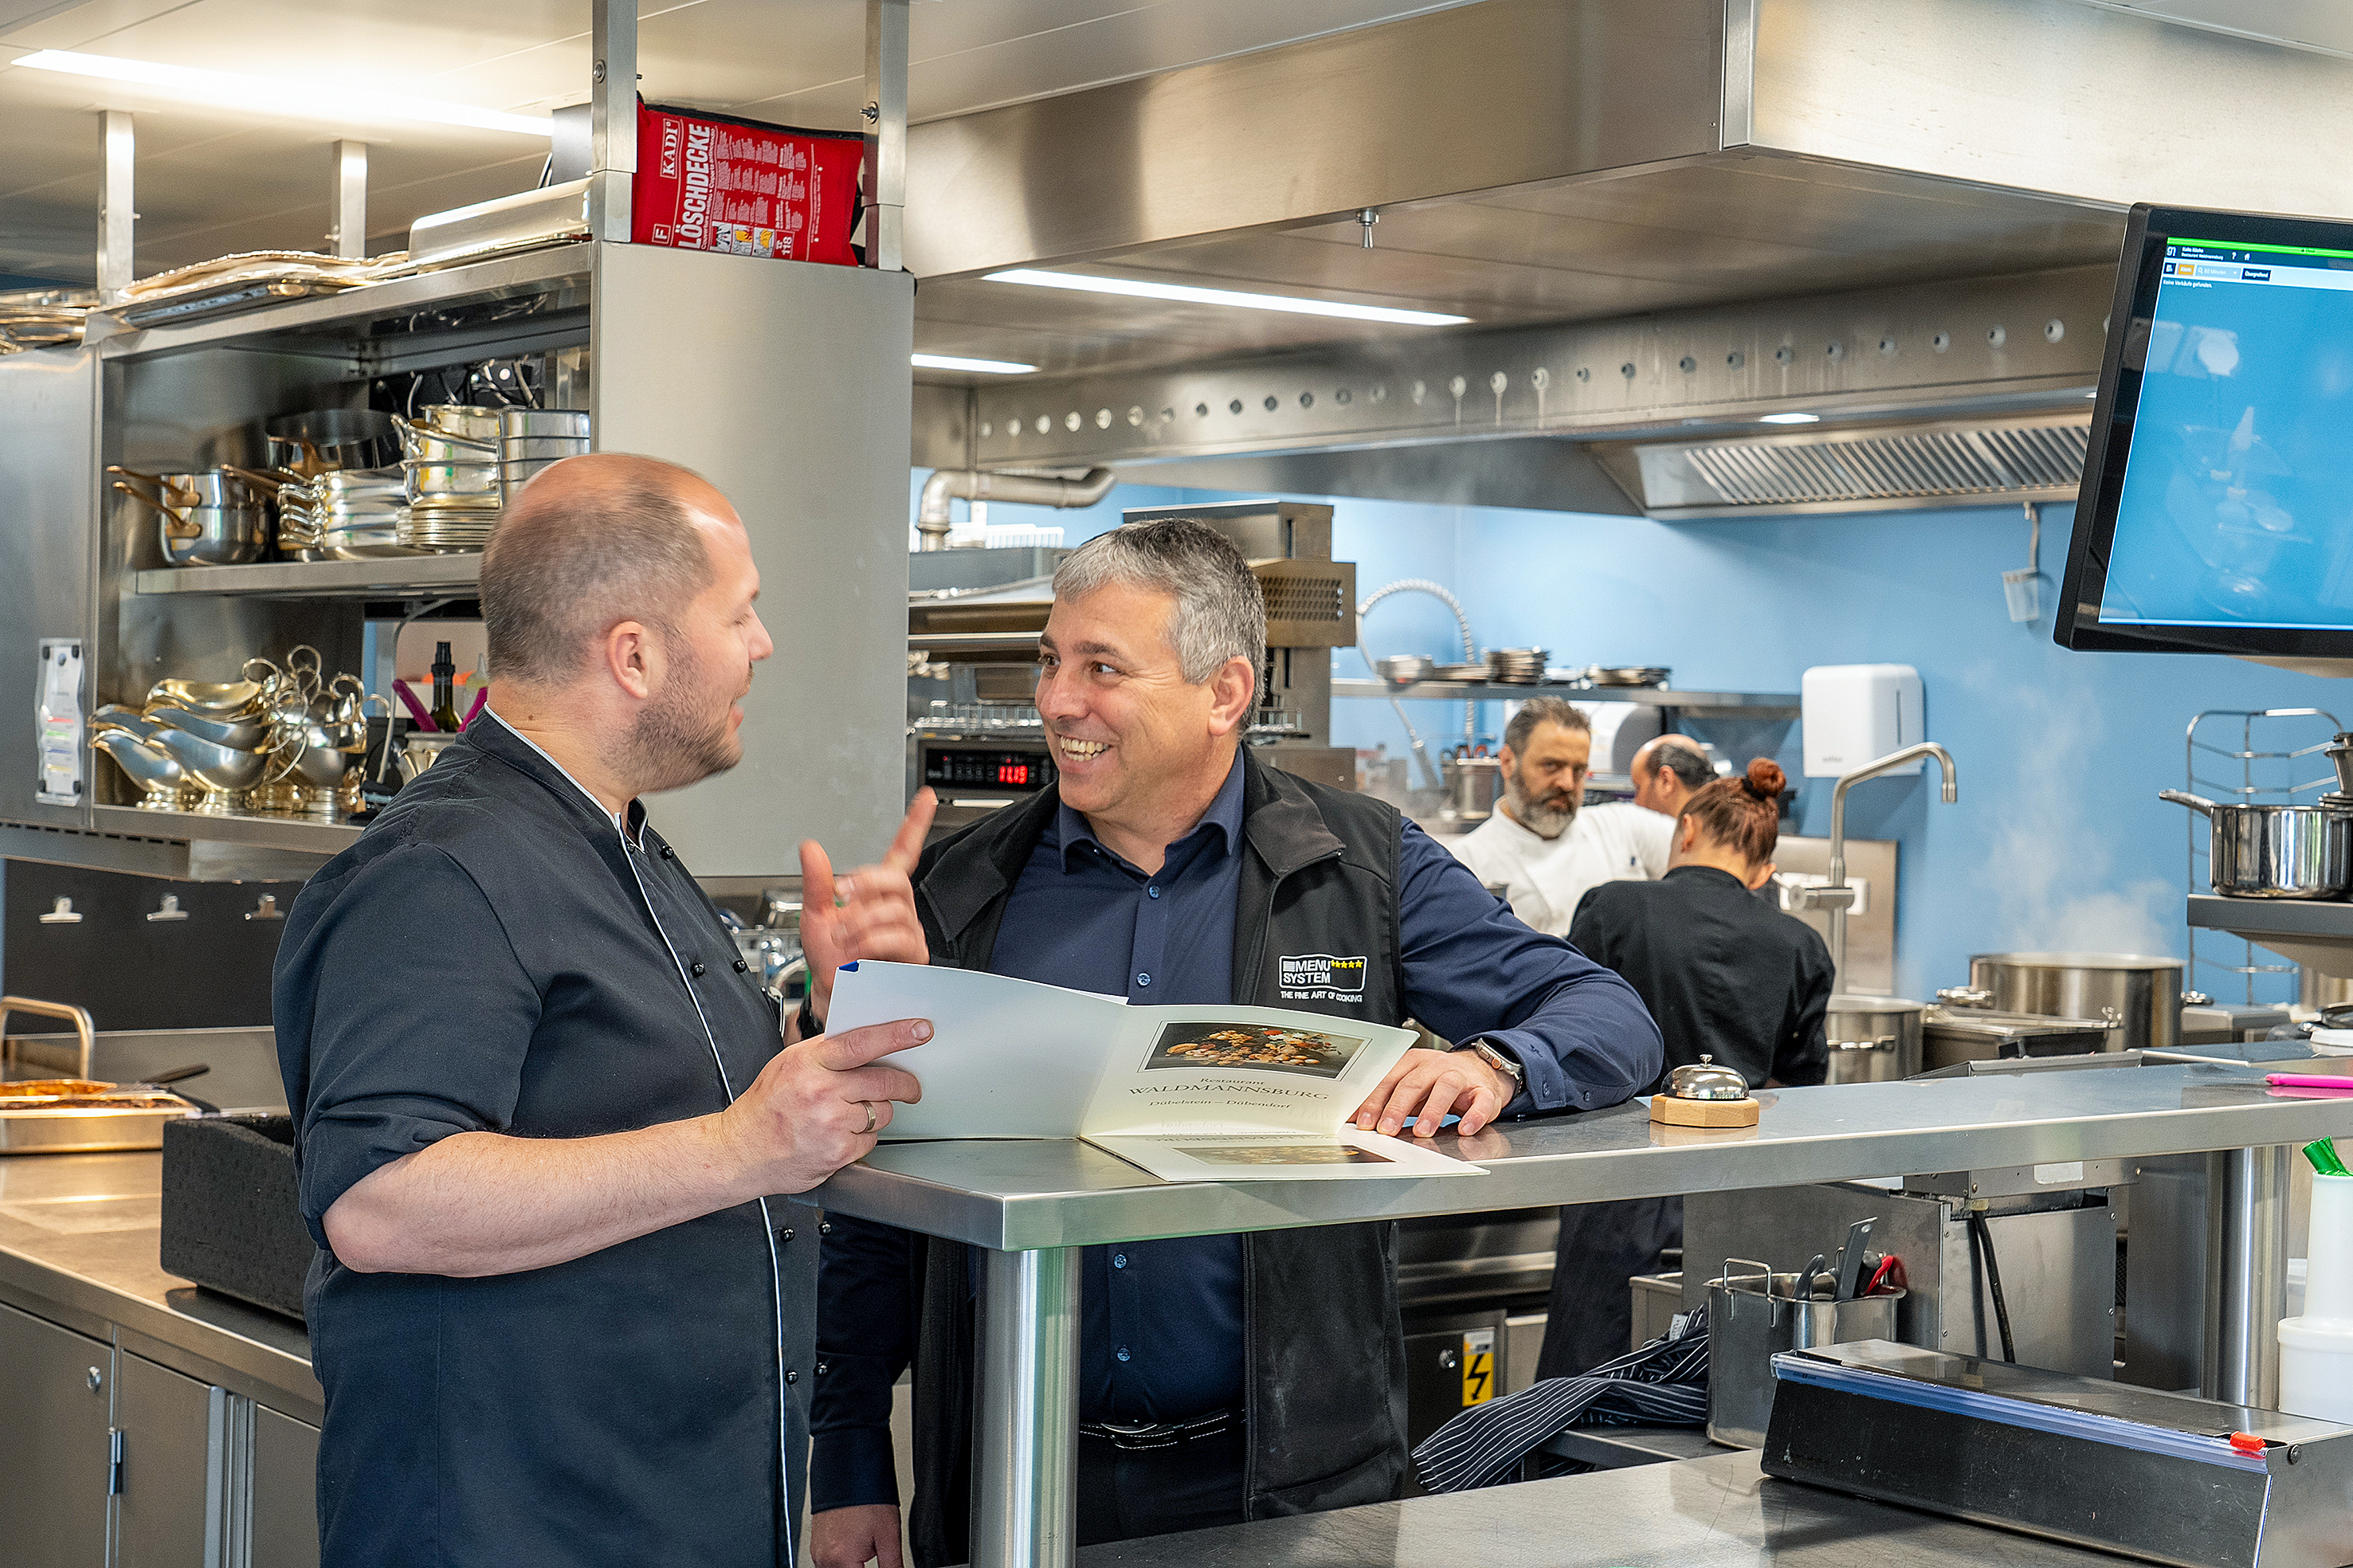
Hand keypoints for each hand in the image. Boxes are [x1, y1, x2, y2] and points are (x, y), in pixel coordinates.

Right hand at [718, 1017, 927, 1194]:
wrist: (741, 1150)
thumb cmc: (766, 1106)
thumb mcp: (789, 1063)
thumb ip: (827, 1052)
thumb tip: (868, 1042)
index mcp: (809, 1062)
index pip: (862, 1042)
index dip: (896, 1034)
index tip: (920, 1030)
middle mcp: (821, 1091)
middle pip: (884, 1081)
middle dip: (906, 1084)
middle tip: (911, 1087)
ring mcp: (831, 1123)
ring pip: (882, 1111)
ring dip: (876, 1112)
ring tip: (850, 1114)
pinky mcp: (838, 1152)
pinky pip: (871, 1138)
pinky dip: (863, 1137)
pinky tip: (840, 1134)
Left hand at [800, 790, 936, 1025]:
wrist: (832, 999)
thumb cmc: (828, 963)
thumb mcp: (814, 917)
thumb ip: (815, 882)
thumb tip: (811, 848)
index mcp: (878, 895)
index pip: (903, 853)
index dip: (915, 824)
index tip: (927, 798)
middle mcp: (898, 911)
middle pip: (896, 879)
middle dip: (867, 882)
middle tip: (842, 894)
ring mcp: (907, 934)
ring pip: (895, 910)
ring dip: (861, 921)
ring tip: (842, 937)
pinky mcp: (912, 958)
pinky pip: (897, 938)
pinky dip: (870, 942)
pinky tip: (857, 953)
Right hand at [812, 1505, 904, 1567]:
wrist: (849, 1471)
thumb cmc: (868, 1499)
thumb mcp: (889, 1537)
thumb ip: (892, 1566)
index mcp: (841, 1561)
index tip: (882, 1563)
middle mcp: (824, 1559)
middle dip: (860, 1567)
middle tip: (872, 1548)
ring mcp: (817, 1552)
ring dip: (851, 1564)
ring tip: (864, 1542)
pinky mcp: (815, 1545)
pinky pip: (828, 1561)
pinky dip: (842, 1558)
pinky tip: (854, 1541)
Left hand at [1352, 1047, 1507, 1137]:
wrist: (1479, 1071)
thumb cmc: (1438, 1082)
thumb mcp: (1411, 1088)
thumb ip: (1387, 1101)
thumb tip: (1358, 1119)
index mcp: (1413, 1063)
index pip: (1389, 1080)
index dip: (1374, 1101)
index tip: (1363, 1121)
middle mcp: (1435, 1066)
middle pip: (1413, 1083)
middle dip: (1397, 1107)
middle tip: (1386, 1129)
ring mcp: (1461, 1077)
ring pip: (1446, 1088)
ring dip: (1433, 1110)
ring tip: (1422, 1131)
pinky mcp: (1483, 1091)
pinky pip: (1480, 1101)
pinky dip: (1474, 1116)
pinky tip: (1465, 1129)